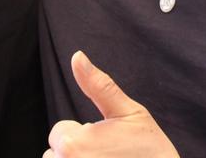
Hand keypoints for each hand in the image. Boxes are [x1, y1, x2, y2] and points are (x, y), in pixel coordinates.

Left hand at [43, 51, 178, 157]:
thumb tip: (77, 56)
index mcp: (73, 143)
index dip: (83, 134)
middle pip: (54, 154)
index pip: (59, 132)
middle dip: (76, 152)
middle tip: (108, 155)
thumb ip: (98, 85)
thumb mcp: (129, 112)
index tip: (107, 142)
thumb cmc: (151, 150)